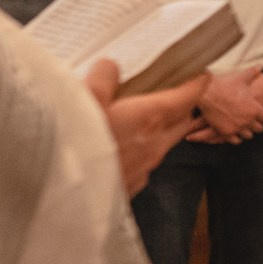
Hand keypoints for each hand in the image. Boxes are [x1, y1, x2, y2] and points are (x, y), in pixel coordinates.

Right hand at [84, 61, 210, 195]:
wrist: (62, 196)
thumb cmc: (75, 147)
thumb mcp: (86, 98)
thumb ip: (103, 76)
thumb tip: (111, 67)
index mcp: (148, 119)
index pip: (187, 97)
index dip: (196, 82)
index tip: (199, 73)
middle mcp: (153, 145)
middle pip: (181, 121)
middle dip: (182, 105)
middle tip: (174, 91)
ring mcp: (144, 168)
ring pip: (164, 143)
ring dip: (161, 127)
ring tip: (143, 114)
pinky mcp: (130, 185)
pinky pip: (145, 162)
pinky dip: (142, 148)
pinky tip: (122, 144)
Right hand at [193, 65, 262, 142]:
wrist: (207, 93)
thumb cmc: (225, 85)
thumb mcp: (241, 78)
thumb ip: (252, 73)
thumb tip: (260, 66)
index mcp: (255, 109)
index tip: (261, 115)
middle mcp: (248, 120)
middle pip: (259, 129)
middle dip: (255, 124)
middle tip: (251, 120)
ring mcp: (237, 128)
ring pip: (248, 136)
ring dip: (246, 131)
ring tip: (242, 126)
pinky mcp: (226, 132)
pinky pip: (236, 140)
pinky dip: (235, 137)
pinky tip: (233, 131)